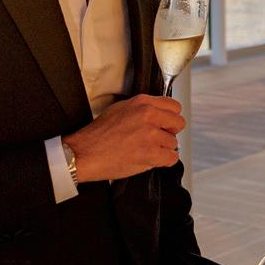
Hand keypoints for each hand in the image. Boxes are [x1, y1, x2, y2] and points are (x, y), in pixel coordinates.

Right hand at [64, 94, 184, 182]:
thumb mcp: (120, 109)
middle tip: (158, 139)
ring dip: (163, 149)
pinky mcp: (151, 153)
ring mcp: (151, 135)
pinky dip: (163, 161)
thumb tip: (157, 114)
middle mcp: (148, 115)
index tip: (165, 124)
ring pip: (173, 143)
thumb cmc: (98, 135)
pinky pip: (172, 158)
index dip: (170, 118)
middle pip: (179, 123)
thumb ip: (142, 109)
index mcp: (142, 103)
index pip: (174, 106)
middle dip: (170, 132)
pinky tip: (150, 159)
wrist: (85, 153)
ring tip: (145, 151)